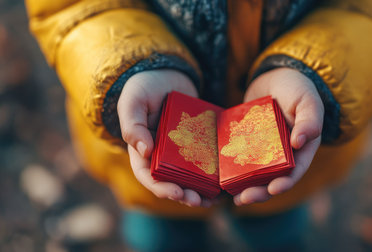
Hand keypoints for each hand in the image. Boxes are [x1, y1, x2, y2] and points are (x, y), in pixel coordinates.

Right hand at [117, 69, 211, 207]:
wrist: (168, 74)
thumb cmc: (145, 86)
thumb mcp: (134, 101)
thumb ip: (133, 124)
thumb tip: (145, 151)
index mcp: (141, 150)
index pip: (148, 176)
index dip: (161, 187)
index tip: (177, 193)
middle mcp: (160, 155)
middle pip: (170, 182)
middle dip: (184, 195)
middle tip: (199, 201)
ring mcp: (179, 151)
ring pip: (188, 177)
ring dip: (199, 191)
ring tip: (213, 199)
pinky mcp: (196, 144)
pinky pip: (204, 162)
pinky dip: (212, 174)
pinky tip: (224, 182)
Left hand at [234, 68, 323, 205]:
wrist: (275, 77)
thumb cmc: (296, 88)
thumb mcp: (307, 100)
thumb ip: (309, 119)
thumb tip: (301, 142)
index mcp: (302, 150)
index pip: (295, 171)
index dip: (285, 183)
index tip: (273, 189)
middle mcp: (283, 155)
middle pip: (272, 179)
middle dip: (260, 191)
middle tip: (244, 199)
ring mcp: (264, 151)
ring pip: (255, 174)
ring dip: (244, 186)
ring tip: (231, 195)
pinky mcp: (247, 144)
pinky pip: (240, 159)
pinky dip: (231, 169)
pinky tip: (219, 176)